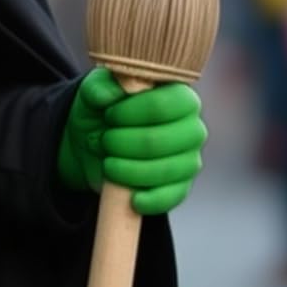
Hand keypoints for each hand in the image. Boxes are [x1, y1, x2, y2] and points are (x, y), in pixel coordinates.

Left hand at [57, 68, 206, 215]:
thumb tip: (109, 96)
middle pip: (160, 140)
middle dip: (122, 143)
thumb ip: (100, 86)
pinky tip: (131, 197)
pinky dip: (149, 200)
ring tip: (108, 163)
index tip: (108, 115)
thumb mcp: (94, 90)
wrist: (95, 141)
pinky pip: (171, 198)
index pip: (163, 105)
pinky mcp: (181, 187)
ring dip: (127, 170)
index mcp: (179, 95)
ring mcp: (189, 159)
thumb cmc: (103, 108)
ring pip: (164, 170)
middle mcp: (191, 127)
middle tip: (104, 140)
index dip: (130, 112)